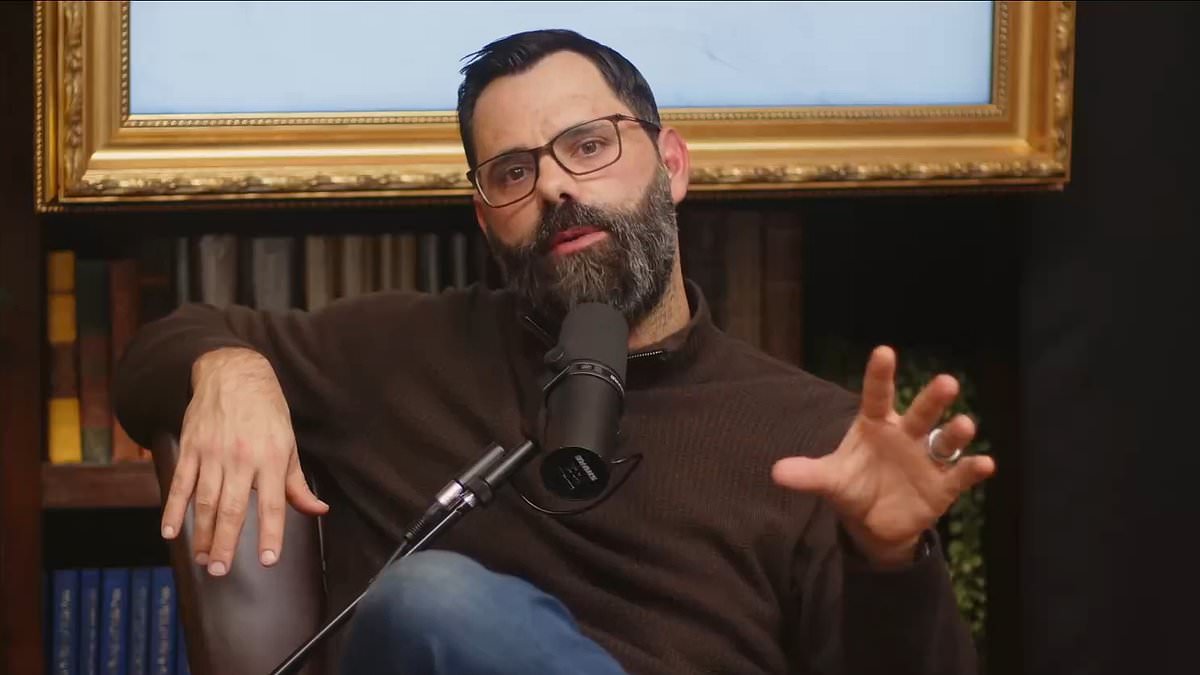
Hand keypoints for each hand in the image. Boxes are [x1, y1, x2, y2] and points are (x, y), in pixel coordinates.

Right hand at [161, 347, 328, 575]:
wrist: (233, 374)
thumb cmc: (267, 412)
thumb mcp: (289, 444)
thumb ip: (297, 483)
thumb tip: (318, 510)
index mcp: (272, 458)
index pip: (273, 504)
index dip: (271, 534)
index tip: (268, 560)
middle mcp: (242, 458)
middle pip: (233, 509)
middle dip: (226, 543)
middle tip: (220, 571)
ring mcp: (213, 453)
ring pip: (205, 501)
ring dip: (202, 533)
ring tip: (203, 558)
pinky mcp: (191, 448)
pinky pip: (181, 483)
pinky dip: (173, 509)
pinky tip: (170, 531)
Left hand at [771, 346, 994, 567]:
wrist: (875, 523)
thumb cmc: (854, 486)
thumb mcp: (830, 480)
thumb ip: (808, 474)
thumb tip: (776, 473)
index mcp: (875, 425)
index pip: (877, 395)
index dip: (880, 375)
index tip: (884, 351)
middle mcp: (905, 435)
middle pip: (920, 413)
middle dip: (933, 399)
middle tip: (947, 381)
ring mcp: (927, 459)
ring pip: (945, 440)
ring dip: (956, 432)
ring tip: (965, 424)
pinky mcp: (943, 485)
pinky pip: (960, 474)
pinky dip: (973, 469)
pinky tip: (985, 463)